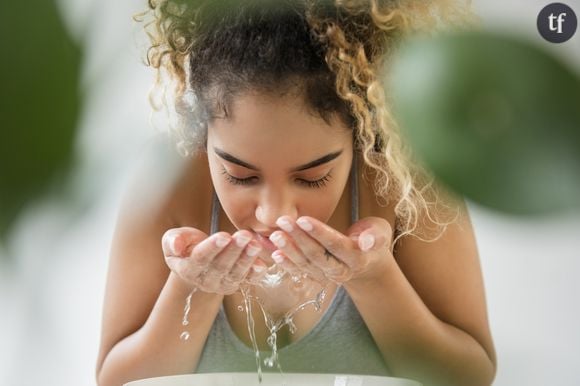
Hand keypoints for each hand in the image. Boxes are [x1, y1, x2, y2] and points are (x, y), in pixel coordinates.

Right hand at [161, 227, 266, 294]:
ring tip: (255, 244)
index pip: (200, 258)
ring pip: (236, 273)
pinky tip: (262, 264)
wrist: (197, 260)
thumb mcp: (172, 239)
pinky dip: (255, 273)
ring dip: (247, 258)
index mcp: (188, 269)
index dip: (212, 247)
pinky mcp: (237, 282)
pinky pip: (248, 280)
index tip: (224, 236)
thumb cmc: (185, 245)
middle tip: (245, 235)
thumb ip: (172, 241)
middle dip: (234, 250)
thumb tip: (175, 246)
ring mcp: (222, 284)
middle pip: (221, 266)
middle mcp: (206, 280)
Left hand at [268, 216, 393, 283]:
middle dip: (298, 238)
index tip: (303, 219)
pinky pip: (299, 270)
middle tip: (283, 221)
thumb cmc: (374, 238)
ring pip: (305, 264)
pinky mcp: (316, 276)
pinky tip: (274, 254)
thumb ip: (375, 236)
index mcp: (357, 258)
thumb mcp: (381, 232)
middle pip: (316, 255)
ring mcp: (327, 276)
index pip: (335, 245)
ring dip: (288, 249)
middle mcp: (341, 271)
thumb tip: (367, 242)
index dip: (319, 233)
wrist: (369, 261)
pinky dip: (286, 263)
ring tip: (274, 235)